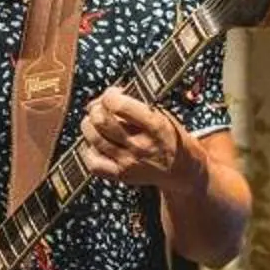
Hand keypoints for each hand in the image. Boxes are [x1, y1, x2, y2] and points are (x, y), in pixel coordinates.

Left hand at [76, 89, 195, 192]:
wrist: (180, 169)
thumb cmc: (169, 138)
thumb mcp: (162, 114)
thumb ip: (136, 104)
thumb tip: (103, 98)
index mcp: (154, 126)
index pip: (119, 105)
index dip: (110, 95)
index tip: (113, 93)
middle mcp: (140, 146)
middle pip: (101, 121)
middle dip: (97, 108)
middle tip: (101, 107)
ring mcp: (128, 162)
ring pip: (93, 138)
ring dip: (89, 125)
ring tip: (97, 122)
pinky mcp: (120, 175)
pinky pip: (92, 162)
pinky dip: (89, 149)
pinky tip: (96, 142)